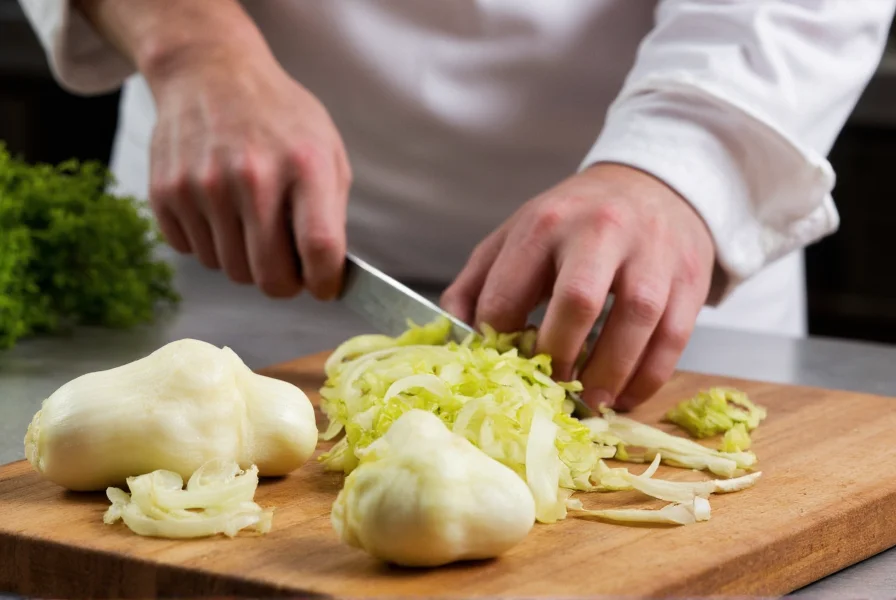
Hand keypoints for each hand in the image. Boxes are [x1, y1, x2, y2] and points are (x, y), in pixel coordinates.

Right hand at [146, 45, 350, 298]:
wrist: (209, 71)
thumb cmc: (277, 115)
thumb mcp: (326, 149)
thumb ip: (332, 212)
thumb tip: (327, 272)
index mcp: (304, 165)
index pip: (319, 248)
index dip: (325, 282)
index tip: (324, 287)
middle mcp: (252, 176)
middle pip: (269, 276)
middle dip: (284, 283)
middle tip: (288, 268)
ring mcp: (204, 186)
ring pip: (231, 271)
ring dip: (246, 260)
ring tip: (251, 221)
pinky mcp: (167, 193)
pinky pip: (195, 254)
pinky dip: (211, 244)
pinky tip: (220, 209)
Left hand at [441, 163, 715, 410]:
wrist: (653, 187)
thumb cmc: (575, 222)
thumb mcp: (518, 234)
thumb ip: (479, 281)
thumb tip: (453, 333)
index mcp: (545, 222)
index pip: (508, 290)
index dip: (499, 339)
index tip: (503, 366)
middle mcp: (600, 230)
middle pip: (579, 300)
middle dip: (560, 356)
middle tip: (551, 389)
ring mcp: (650, 252)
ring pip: (635, 320)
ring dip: (609, 374)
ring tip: (589, 403)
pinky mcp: (688, 277)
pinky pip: (672, 337)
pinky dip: (648, 378)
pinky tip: (625, 395)